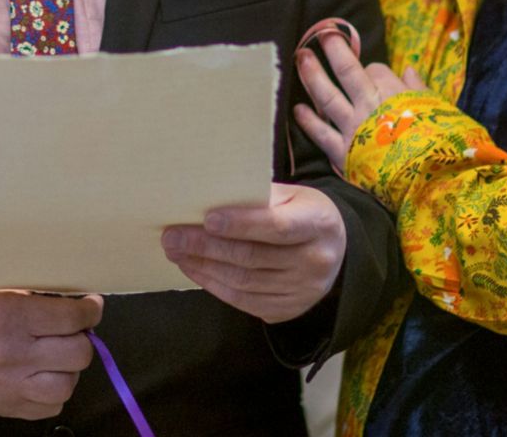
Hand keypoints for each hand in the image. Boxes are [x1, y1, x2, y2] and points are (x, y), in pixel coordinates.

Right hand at [0, 290, 103, 418]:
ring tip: (59, 354)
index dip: (90, 310)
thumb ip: (34, 283)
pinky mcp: (8, 407)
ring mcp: (9, 384)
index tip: (90, 306)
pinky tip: (44, 374)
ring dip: (70, 368)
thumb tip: (77, 290)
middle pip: (78, 353)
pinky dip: (54, 391)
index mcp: (7, 313)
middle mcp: (10, 351)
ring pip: (68, 384)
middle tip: (72, 330)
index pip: (72, 317)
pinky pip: (52, 407)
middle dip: (81, 338)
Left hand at [160, 183, 344, 322]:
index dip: (241, 224)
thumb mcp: (291, 195)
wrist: (334, 250)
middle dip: (206, 246)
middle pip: (253, 257)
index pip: (277, 226)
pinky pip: (244, 302)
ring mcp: (303, 290)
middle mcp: (315, 260)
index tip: (207, 219)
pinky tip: (194, 268)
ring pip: (244, 282)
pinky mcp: (288, 310)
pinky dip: (214, 285)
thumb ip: (256, 197)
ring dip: (203, 266)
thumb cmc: (302, 213)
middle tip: (172, 236)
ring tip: (175, 251)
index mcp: (318, 223)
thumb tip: (206, 198)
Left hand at [292, 22, 424, 174]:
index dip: (372, 68)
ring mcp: (353, 129)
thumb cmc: (440, 145)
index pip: (376, 70)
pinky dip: (307, 121)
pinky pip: (320, 133)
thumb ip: (419, 90)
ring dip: (312, 76)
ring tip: (299, 58)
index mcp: (394, 94)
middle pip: (346, 71)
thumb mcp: (437, 111)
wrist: (432, 182)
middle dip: (333, 49)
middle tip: (319, 33)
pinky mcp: (343, 154)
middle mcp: (370, 106)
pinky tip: (296, 110)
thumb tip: (408, 69)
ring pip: (327, 96)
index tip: (371, 72)